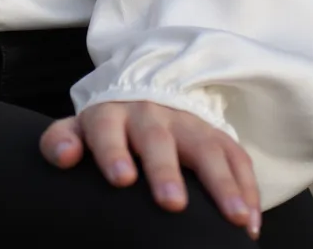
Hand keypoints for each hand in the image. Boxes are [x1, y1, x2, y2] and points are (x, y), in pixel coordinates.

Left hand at [39, 100, 261, 239]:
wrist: (147, 91)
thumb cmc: (110, 127)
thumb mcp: (81, 128)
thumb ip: (62, 140)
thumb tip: (64, 156)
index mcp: (112, 114)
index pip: (107, 129)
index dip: (112, 152)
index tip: (121, 179)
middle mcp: (151, 114)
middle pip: (158, 140)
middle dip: (166, 171)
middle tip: (172, 203)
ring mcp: (188, 123)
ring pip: (207, 149)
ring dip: (221, 184)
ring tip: (233, 218)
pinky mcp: (217, 135)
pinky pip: (238, 158)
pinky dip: (247, 189)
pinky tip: (250, 222)